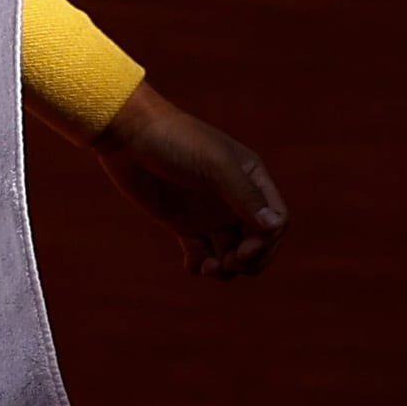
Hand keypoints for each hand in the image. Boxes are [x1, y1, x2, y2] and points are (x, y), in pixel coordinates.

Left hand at [92, 83, 288, 280]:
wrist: (130, 137)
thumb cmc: (177, 142)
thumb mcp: (215, 166)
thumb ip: (245, 196)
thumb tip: (274, 226)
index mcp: (251, 179)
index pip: (276, 220)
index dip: (267, 243)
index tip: (242, 252)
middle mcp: (235, 198)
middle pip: (259, 242)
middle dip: (250, 260)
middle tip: (229, 263)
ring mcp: (210, 213)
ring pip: (231, 253)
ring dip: (226, 268)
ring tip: (208, 266)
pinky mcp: (185, 224)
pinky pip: (203, 254)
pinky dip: (201, 265)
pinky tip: (193, 262)